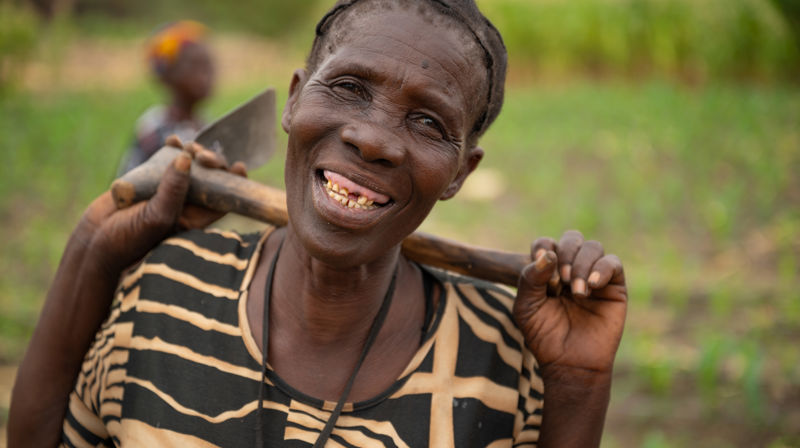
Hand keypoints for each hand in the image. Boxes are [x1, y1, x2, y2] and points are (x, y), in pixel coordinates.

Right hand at [78, 136, 246, 273]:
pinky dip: (171, 148)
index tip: (239, 166)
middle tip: (203, 155)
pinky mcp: (148, 180)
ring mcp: (166, 190)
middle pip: (209, 178)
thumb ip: (173, 191)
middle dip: (211, 162)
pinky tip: (173, 140)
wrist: (94, 242)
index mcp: (195, 218)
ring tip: (188, 146)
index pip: (224, 199)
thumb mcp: (156, 218)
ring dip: (193, 152)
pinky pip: (165, 160)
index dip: (234, 182)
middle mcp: (185, 204)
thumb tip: (187, 159)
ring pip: (189, 166)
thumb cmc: (127, 241)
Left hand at [513, 230, 626, 375]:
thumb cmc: (545, 335)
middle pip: (572, 238)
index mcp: (549, 271)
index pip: (547, 244)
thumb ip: (530, 277)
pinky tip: (591, 286)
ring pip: (593, 247)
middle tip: (561, 280)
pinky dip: (602, 269)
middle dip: (566, 252)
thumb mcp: (526, 306)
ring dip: (581, 264)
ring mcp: (593, 276)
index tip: (542, 267)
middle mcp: (572, 269)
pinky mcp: (614, 287)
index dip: (544, 248)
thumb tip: (549, 254)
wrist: (570, 362)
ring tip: (576, 292)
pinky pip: (613, 263)